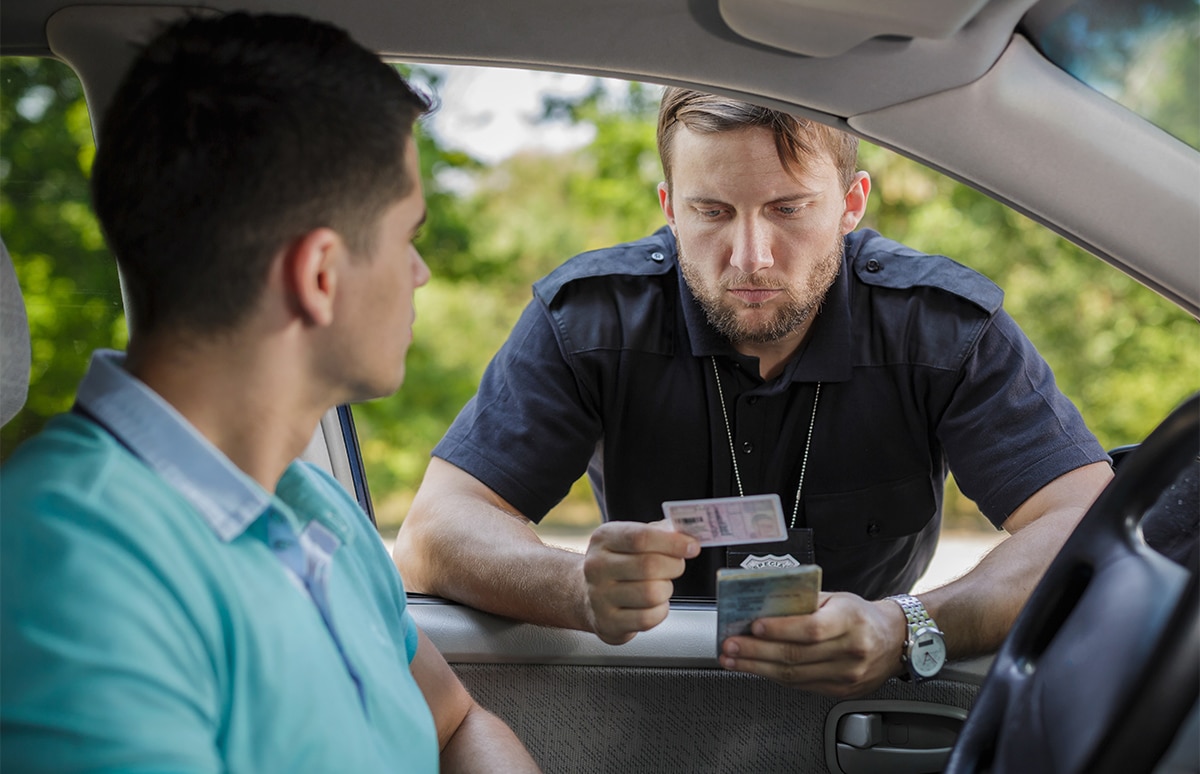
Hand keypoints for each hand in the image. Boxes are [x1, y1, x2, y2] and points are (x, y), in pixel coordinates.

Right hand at [582, 520, 699, 644]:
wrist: (589, 594)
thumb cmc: (619, 563)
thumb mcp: (630, 538)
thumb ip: (660, 532)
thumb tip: (688, 536)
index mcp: (604, 538)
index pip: (641, 537)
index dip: (672, 542)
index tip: (692, 546)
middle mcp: (597, 566)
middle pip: (649, 566)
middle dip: (674, 566)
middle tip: (676, 565)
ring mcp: (599, 596)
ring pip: (652, 593)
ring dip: (666, 589)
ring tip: (660, 585)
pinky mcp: (608, 622)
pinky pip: (648, 618)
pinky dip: (660, 611)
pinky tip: (654, 604)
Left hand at [718, 592, 906, 697]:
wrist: (894, 640)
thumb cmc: (860, 615)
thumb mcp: (837, 598)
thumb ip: (804, 601)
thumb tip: (764, 603)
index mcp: (850, 620)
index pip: (811, 628)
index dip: (780, 629)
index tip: (754, 626)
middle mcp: (851, 650)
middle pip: (796, 655)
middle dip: (756, 651)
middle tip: (729, 646)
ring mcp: (847, 675)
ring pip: (794, 675)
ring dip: (757, 668)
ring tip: (733, 660)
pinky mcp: (840, 691)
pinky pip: (800, 686)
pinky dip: (773, 677)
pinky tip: (755, 669)